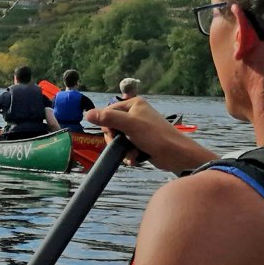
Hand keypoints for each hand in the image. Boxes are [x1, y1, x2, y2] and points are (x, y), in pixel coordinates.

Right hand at [86, 98, 216, 173]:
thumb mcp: (130, 125)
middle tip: (120, 146)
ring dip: (122, 150)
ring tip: (130, 155)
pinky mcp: (142, 142)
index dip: (107, 125)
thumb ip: (108, 118)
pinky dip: (129, 154)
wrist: (176, 155)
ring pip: (119, 139)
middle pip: (112, 127)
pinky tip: (134, 159)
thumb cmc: (155, 136)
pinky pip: (127, 147)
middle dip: (115, 140)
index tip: (112, 134)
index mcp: (133, 104)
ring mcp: (139, 129)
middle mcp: (136, 114)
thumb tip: (87, 114)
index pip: (108, 112)